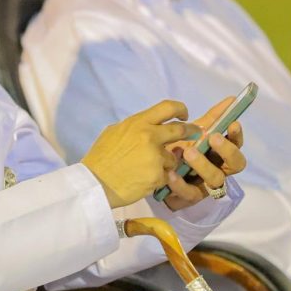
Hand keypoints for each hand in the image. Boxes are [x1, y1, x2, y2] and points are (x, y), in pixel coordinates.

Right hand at [81, 100, 200, 207]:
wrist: (96, 183)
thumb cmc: (101, 157)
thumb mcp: (114, 132)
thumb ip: (134, 127)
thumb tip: (147, 126)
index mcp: (138, 123)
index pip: (167, 107)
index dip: (180, 109)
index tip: (183, 115)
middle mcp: (150, 136)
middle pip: (181, 130)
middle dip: (191, 132)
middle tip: (194, 135)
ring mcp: (156, 157)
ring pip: (173, 158)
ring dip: (166, 163)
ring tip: (149, 169)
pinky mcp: (158, 176)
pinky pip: (167, 175)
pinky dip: (159, 178)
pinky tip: (144, 180)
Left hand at [164, 98, 245, 210]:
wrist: (154, 170)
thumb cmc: (180, 149)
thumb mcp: (193, 133)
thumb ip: (212, 119)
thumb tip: (231, 99)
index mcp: (221, 153)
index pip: (237, 145)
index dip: (237, 136)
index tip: (232, 123)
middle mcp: (219, 169)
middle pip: (235, 164)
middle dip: (226, 150)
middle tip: (212, 137)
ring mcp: (206, 185)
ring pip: (215, 179)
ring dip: (203, 164)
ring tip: (187, 152)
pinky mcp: (190, 197)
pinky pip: (190, 194)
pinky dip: (181, 183)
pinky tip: (171, 173)